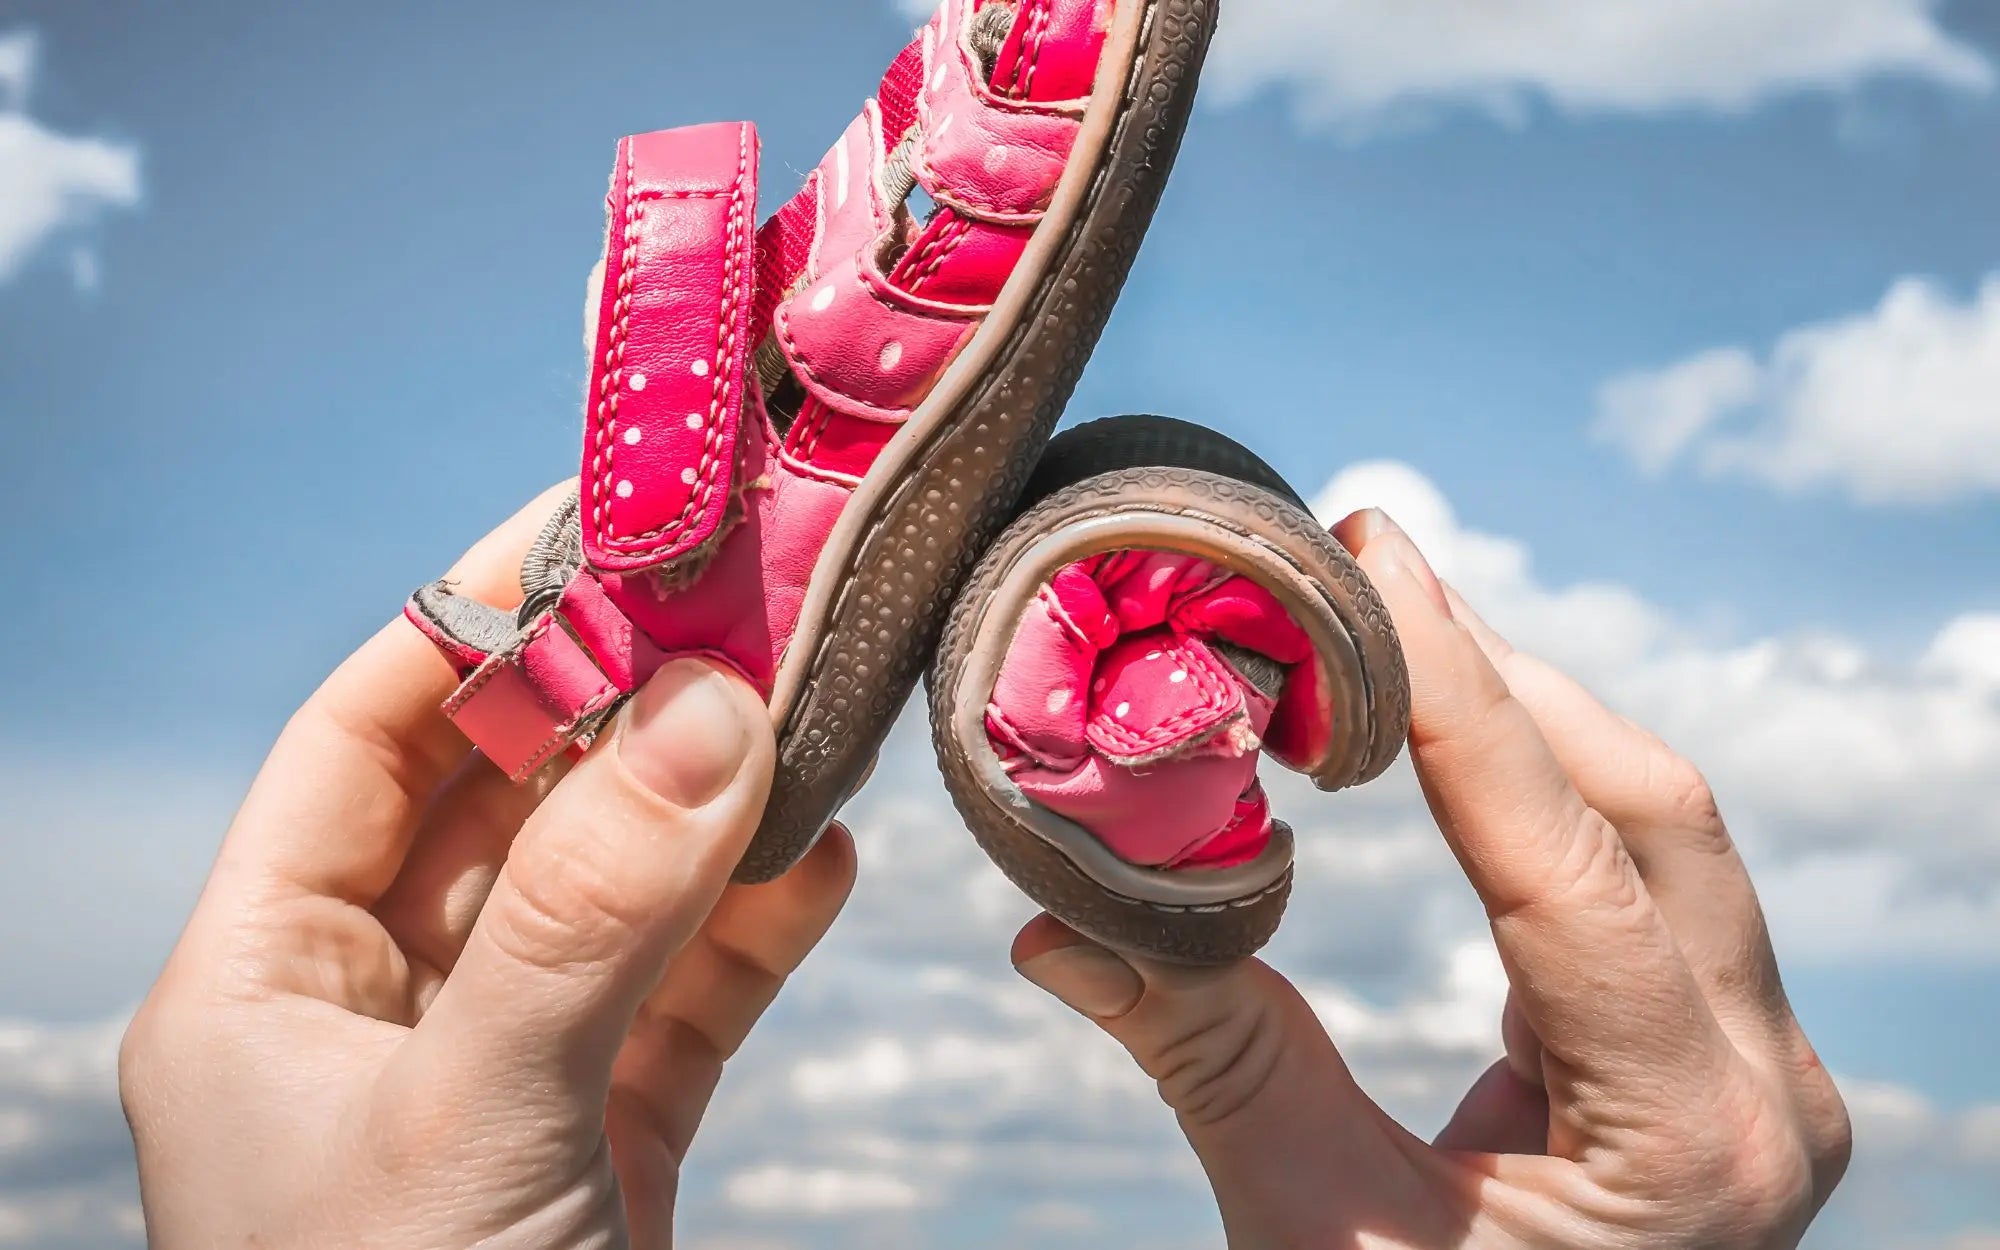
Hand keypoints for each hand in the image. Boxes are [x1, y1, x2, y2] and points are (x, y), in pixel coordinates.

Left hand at [119, 486, 855, 1249]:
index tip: (603, 524)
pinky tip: (826, 856)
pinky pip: (684, 994)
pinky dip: (756, 924)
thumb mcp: (474, 1121)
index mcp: (266, 988)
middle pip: (509, 801)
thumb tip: (713, 709)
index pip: (366, 738)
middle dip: (625, 701)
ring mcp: (502, 1075)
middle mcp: (374, 1015)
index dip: (477, 620)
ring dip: (710, 804)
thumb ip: (592, 911)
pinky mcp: (606, 1140)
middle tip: (749, 599)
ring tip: (812, 710)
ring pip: (614, 890)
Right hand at [1009, 510, 1852, 1248]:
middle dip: (1501, 679)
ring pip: (1660, 836)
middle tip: (1363, 565)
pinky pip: (1640, 882)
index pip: (1576, 871)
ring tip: (1387, 632)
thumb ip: (1211, 1064)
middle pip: (1655, 818)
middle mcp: (1763, 1092)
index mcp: (1692, 1149)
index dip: (1462, 701)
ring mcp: (1755, 1071)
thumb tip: (1053, 926)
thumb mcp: (1317, 1238)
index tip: (1373, 561)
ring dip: (1524, 724)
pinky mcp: (1713, 1056)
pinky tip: (1446, 745)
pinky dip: (1537, 799)